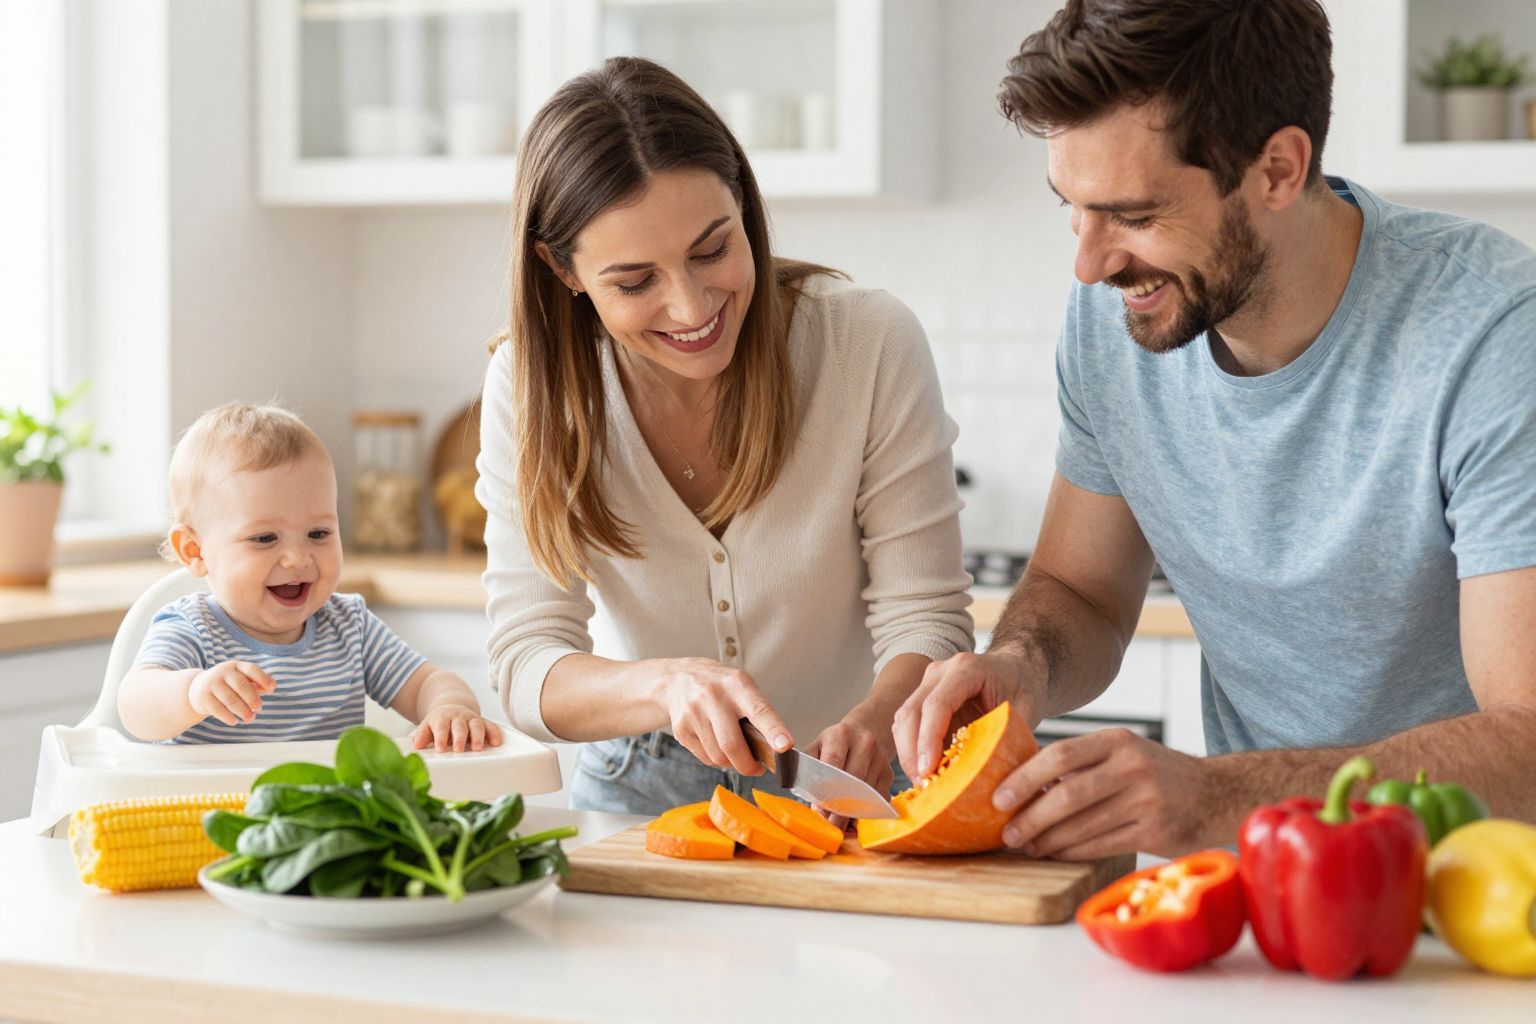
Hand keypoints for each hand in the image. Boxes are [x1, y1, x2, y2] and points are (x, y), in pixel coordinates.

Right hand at [189, 660, 276, 725]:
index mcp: (235, 666)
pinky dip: (227, 717)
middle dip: (253, 699)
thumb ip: (257, 683)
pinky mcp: (203, 697)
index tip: (272, 688)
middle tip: (259, 709)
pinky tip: (234, 721)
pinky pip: (217, 709)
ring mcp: (211, 684)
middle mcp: (222, 672)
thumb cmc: (227, 684)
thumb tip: (272, 686)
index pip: (251, 669)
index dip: (263, 678)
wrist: (196, 688)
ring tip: (250, 719)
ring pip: (230, 699)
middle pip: (241, 685)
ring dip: (242, 711)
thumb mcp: (241, 679)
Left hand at [411, 704, 503, 752]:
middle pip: (460, 726)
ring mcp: (471, 718)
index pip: (441, 727)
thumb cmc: (439, 722)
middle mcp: (458, 717)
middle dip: (460, 738)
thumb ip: (422, 735)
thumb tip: (417, 745)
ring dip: (478, 736)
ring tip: (477, 748)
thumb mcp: (427, 725)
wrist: (452, 707)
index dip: (441, 737)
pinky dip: (494, 733)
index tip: (440, 748)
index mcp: (443, 717)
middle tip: (459, 750)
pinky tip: (496, 742)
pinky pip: (490, 725)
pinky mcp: (483, 722)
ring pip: (476, 725)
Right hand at [653, 657, 791, 774]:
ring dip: (731, 762)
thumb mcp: (743, 688)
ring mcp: (693, 712)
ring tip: (734, 750)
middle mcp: (713, 696)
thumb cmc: (721, 687)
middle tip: (757, 769)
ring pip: (718, 756)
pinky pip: (705, 758)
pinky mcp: (680, 728)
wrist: (680, 679)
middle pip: (732, 745)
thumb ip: (759, 715)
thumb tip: (773, 750)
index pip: (759, 710)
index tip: (785, 746)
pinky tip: (715, 744)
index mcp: (737, 685)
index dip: (773, 730)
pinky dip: (715, 759)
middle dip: (748, 765)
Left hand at [807, 705, 895, 830]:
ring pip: (867, 792)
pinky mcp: (889, 771)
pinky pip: (879, 797)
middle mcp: (864, 743)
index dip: (827, 788)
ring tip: (840, 823)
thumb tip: (816, 808)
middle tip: (830, 824)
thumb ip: (810, 773)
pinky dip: (867, 810)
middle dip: (840, 806)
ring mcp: (880, 757)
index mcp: (841, 734)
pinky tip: (855, 815)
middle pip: (853, 780)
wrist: (863, 732)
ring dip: (853, 811)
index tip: (820, 810)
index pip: (833, 763)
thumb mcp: (816, 748)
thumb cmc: (833, 744)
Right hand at [892, 651, 1045, 780]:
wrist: (1018, 665)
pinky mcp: (923, 697)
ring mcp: (928, 683)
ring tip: (924, 784)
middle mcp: (940, 672)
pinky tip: (925, 772)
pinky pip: (908, 726)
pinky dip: (912, 750)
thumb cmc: (1023, 685)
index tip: (928, 771)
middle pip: (911, 712)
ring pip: (903, 720)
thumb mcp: (1025, 710)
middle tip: (923, 786)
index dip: (928, 739)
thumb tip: (999, 781)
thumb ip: (1008, 739)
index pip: (937, 705)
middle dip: (912, 753)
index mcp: (966, 669)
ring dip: (908, 754)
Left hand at [991, 727, 1211, 859]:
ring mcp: (1146, 801)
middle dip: (1030, 817)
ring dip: (1047, 840)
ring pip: (1082, 825)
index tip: (998, 797)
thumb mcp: (1123, 751)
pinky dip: (1071, 852)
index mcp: (1117, 741)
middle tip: (1007, 832)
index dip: (1024, 777)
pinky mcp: (1154, 832)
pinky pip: (1100, 845)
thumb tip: (1022, 782)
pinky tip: (1055, 854)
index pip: (1060, 755)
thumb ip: (1082, 762)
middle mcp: (1132, 767)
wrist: (1215, 794)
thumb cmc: (1155, 773)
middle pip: (1068, 794)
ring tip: (1026, 846)